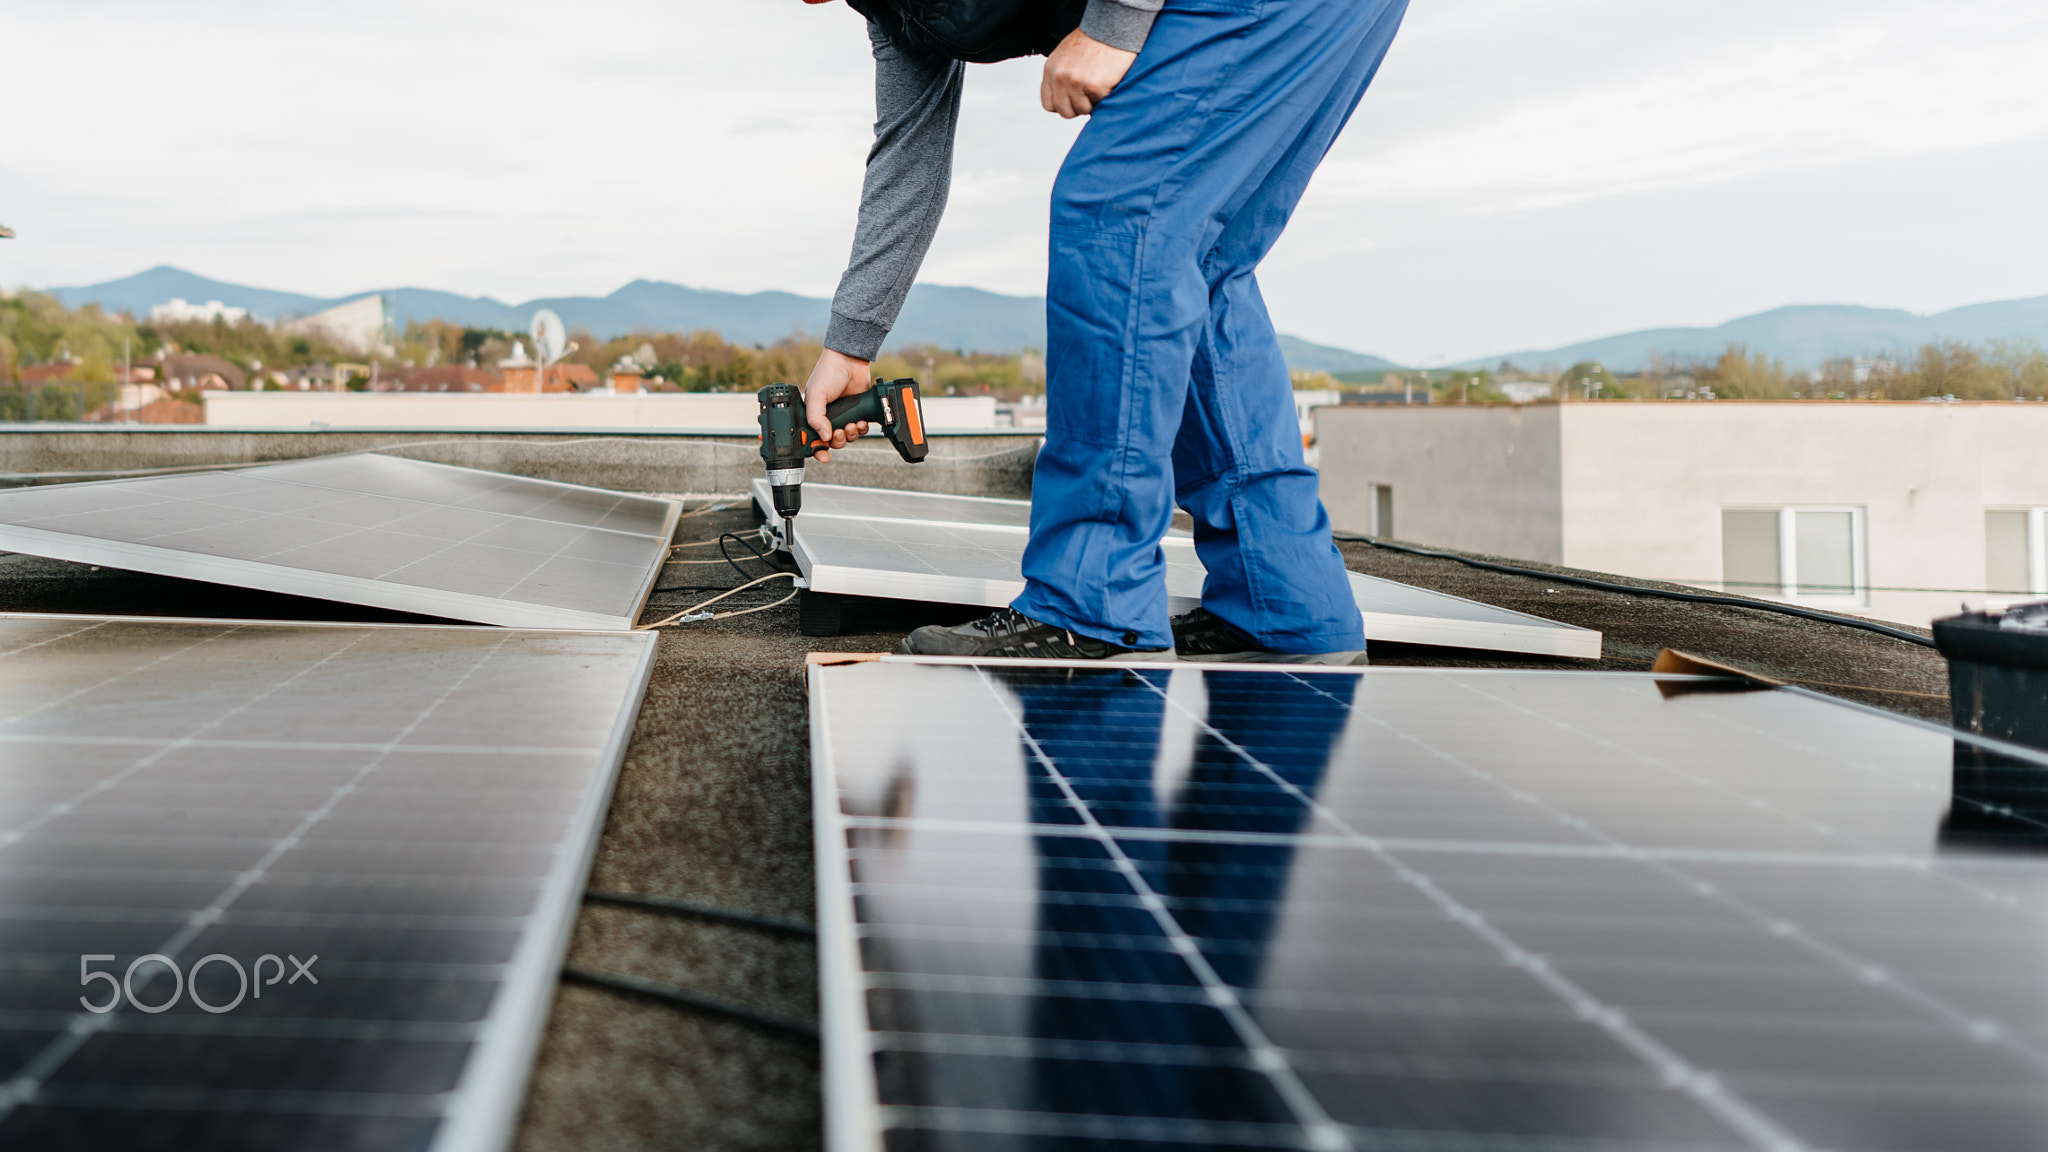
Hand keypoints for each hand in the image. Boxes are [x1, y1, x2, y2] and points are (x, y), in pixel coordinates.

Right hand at [803, 348, 872, 462]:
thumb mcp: (816, 394)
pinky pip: (860, 430)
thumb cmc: (828, 373)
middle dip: (838, 441)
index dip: (817, 450)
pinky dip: (861, 429)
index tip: (824, 455)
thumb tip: (823, 437)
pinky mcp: (858, 413)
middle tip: (841, 432)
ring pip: (847, 438)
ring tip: (852, 424)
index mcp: (814, 415)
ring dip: (851, 434)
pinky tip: (861, 421)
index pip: (813, 439)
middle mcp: (828, 418)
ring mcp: (844, 416)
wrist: (850, 361)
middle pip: (832, 442)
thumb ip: (816, 417)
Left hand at [1041, 29, 1135, 117]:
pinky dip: (1106, 95)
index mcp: (1051, 70)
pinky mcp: (1094, 86)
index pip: (1048, 104)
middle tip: (1090, 94)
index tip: (1074, 99)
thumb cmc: (1093, 40)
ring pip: (1083, 110)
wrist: (1112, 26)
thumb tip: (1063, 97)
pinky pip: (1100, 103)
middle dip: (1078, 107)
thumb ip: (1060, 76)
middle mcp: (1060, 77)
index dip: (1063, 104)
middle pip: (1065, 111)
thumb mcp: (1066, 56)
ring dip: (1093, 102)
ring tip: (1100, 83)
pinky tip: (1108, 79)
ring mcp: (1076, 82)